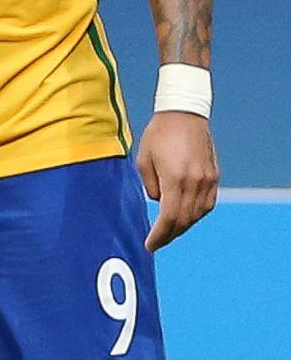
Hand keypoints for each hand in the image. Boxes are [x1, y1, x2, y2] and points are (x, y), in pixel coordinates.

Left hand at [136, 111, 218, 250]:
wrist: (184, 114)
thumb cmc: (158, 134)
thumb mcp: (143, 159)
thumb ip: (150, 185)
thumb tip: (159, 201)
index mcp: (175, 179)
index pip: (169, 217)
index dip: (160, 235)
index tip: (150, 245)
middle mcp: (195, 183)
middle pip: (184, 220)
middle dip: (170, 234)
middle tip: (157, 242)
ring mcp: (208, 180)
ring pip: (198, 214)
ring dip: (183, 225)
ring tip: (169, 231)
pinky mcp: (214, 176)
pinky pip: (207, 204)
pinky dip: (196, 214)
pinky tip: (185, 216)